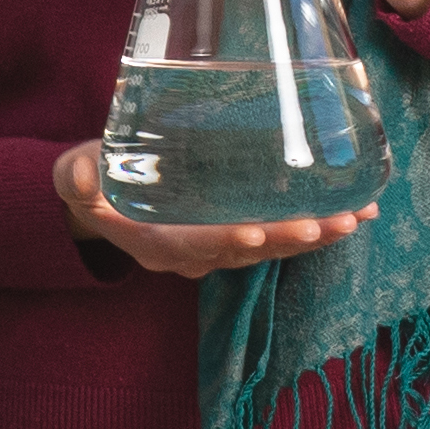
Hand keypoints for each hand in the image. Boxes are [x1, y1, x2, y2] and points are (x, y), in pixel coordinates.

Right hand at [57, 142, 369, 278]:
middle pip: (247, 250)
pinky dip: (315, 227)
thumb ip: (76, 178)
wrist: (102, 198)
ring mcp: (217, 247)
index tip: (255, 232)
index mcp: (156, 242)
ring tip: (356, 217)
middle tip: (331, 223)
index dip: (224, 239)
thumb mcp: (73, 176)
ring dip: (315, 235)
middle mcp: (193, 253)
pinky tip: (353, 211)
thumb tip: (80, 175)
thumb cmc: (90, 180)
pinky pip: (278, 235)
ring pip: (271, 247)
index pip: (194, 245)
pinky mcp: (235, 232)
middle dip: (289, 238)